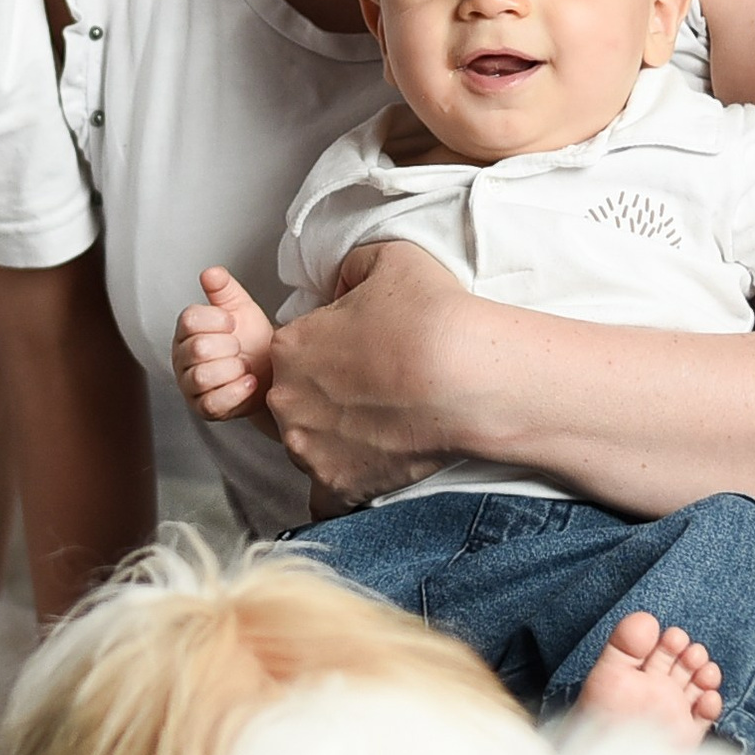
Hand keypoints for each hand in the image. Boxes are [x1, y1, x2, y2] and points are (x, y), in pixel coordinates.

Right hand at [173, 266, 273, 420]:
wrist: (270, 371)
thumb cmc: (251, 340)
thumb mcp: (240, 308)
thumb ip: (224, 289)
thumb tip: (211, 273)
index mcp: (187, 329)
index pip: (189, 320)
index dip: (217, 320)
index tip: (233, 323)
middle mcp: (182, 357)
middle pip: (198, 350)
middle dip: (229, 347)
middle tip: (240, 348)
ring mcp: (189, 385)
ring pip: (202, 377)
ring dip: (232, 371)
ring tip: (244, 367)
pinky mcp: (203, 409)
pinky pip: (213, 403)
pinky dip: (237, 392)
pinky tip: (249, 382)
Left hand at [266, 239, 472, 504]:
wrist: (467, 376)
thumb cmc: (431, 316)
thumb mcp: (387, 259)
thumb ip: (352, 268)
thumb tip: (344, 281)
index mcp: (290, 345)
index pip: (294, 352)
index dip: (329, 354)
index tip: (362, 358)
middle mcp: (287, 399)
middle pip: (296, 400)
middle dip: (327, 397)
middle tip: (375, 393)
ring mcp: (308, 446)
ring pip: (308, 444)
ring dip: (336, 440)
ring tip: (384, 428)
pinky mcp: (336, 484)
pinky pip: (325, 496)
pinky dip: (343, 487)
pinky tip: (367, 475)